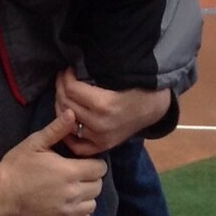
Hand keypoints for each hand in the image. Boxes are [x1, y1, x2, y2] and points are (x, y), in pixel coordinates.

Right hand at [0, 112, 104, 215]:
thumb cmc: (16, 166)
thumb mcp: (35, 143)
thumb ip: (56, 129)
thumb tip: (72, 114)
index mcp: (69, 171)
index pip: (100, 168)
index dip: (95, 163)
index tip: (84, 162)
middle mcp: (73, 193)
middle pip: (98, 186)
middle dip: (91, 179)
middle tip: (77, 174)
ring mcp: (68, 211)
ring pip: (93, 204)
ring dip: (87, 196)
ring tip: (74, 190)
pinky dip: (82, 215)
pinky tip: (72, 206)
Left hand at [53, 70, 171, 155]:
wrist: (154, 107)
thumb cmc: (137, 87)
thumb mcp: (117, 77)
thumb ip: (93, 76)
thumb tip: (71, 69)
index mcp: (104, 104)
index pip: (71, 89)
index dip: (66, 77)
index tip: (67, 69)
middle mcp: (99, 124)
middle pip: (67, 104)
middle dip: (61, 88)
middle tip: (63, 79)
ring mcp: (100, 138)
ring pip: (67, 122)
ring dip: (61, 105)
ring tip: (63, 94)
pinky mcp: (103, 146)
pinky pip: (77, 145)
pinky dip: (68, 134)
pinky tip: (65, 120)